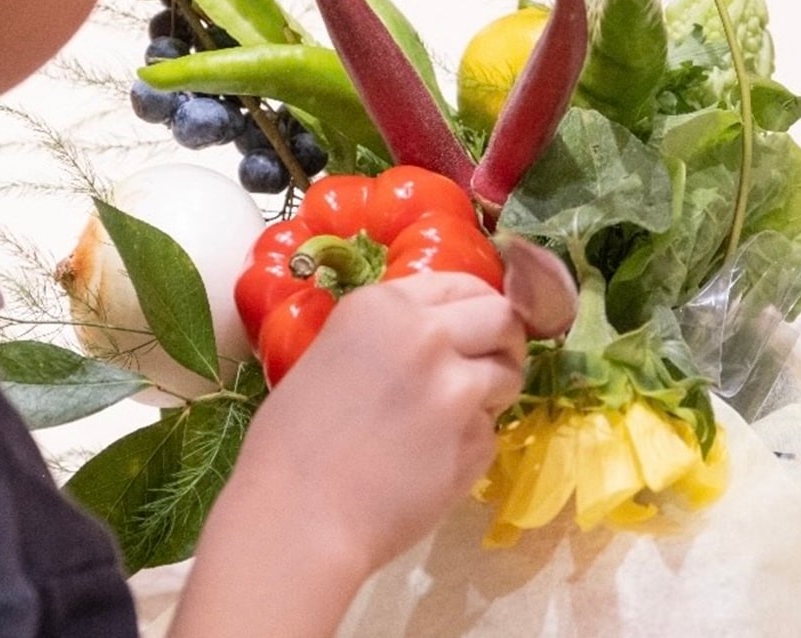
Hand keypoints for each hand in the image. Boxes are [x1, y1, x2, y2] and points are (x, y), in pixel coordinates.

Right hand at [235, 271, 525, 571]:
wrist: (298, 517)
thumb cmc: (291, 441)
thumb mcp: (331, 353)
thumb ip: (388, 334)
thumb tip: (433, 338)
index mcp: (384, 305)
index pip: (463, 282)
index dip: (475, 307)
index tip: (474, 326)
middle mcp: (429, 334)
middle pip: (503, 318)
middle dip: (502, 340)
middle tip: (484, 365)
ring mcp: (458, 389)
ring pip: (509, 374)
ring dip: (492, 391)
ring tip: (451, 418)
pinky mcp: (476, 442)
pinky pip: (492, 431)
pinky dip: (473, 443)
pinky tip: (431, 461)